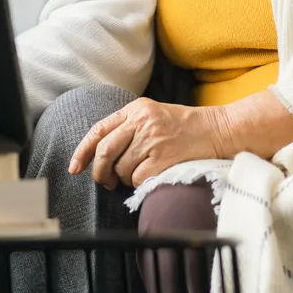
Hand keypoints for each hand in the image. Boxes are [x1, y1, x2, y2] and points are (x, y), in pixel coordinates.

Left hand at [67, 98, 224, 189]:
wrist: (217, 130)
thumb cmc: (184, 126)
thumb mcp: (153, 115)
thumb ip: (128, 127)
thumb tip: (100, 154)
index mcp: (136, 109)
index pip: (98, 130)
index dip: (82, 151)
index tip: (74, 167)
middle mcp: (141, 122)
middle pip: (104, 151)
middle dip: (99, 171)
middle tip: (105, 181)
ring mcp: (152, 140)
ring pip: (121, 168)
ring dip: (125, 178)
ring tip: (139, 173)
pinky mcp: (163, 158)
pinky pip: (138, 179)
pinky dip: (139, 183)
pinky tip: (151, 176)